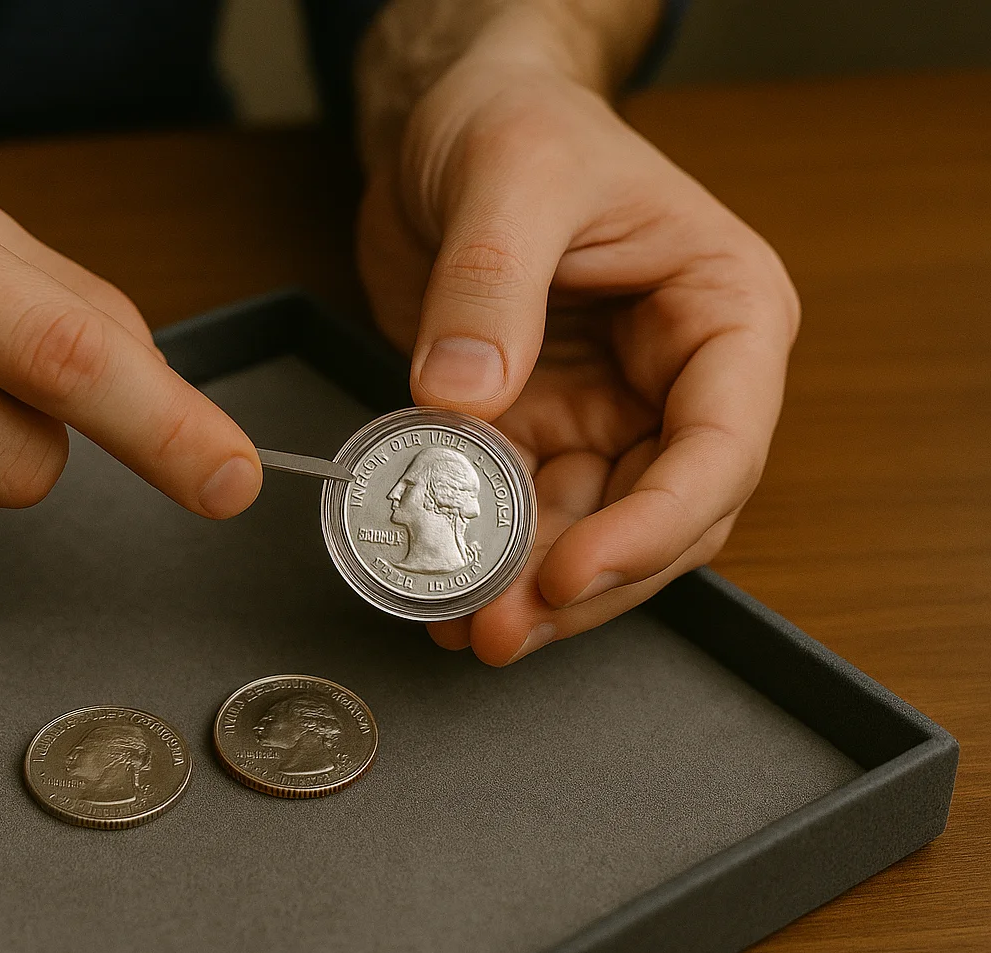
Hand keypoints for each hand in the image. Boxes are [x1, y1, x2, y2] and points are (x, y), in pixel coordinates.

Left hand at [357, 58, 799, 663]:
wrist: (449, 119)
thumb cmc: (516, 121)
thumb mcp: (511, 176)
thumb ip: (491, 285)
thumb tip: (464, 397)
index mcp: (723, 315)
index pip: (720, 448)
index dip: (653, 528)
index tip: (571, 573)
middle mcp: (675, 381)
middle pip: (658, 517)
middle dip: (585, 585)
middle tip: (502, 629)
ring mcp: (604, 413)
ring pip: (587, 533)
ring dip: (529, 591)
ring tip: (463, 628)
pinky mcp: (532, 429)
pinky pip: (515, 512)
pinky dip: (480, 557)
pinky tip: (434, 587)